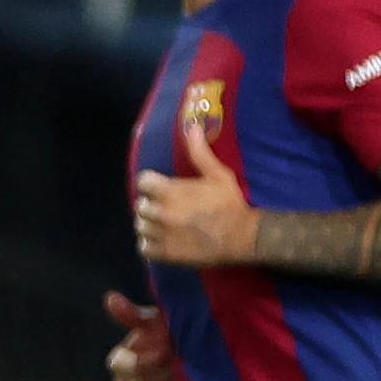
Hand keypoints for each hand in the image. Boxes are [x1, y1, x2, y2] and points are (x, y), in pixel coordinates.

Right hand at [100, 291, 174, 380]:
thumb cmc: (174, 334)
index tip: (163, 352)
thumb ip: (133, 315)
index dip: (138, 362)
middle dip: (155, 374)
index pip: (116, 366)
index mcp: (123, 357)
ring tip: (182, 375)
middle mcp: (126, 379)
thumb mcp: (157, 322)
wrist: (199, 355)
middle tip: (178, 362)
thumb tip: (110, 297)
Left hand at [131, 117, 253, 268]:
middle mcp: (160, 213)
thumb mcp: (218, 175)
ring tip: (167, 223)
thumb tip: (191, 127)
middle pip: (140, 205)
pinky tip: (164, 238)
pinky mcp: (164, 253)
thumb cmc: (230, 204)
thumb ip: (200, 153)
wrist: (241, 238)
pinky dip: (150, 243)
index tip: (163, 187)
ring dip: (150, 223)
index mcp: (169, 192)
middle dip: (152, 203)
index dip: (153, 183)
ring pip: (140, 226)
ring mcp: (160, 235)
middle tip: (169, 207)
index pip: (143, 182)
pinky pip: (143, 247)